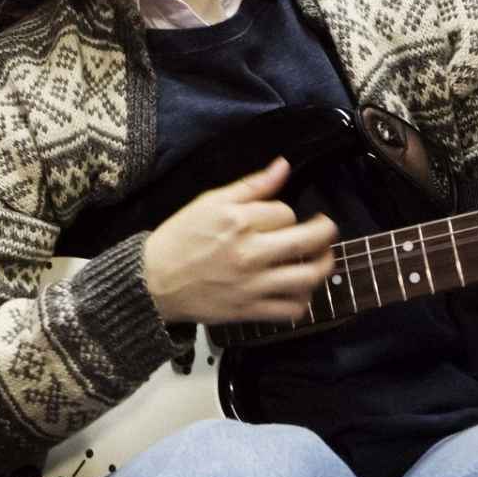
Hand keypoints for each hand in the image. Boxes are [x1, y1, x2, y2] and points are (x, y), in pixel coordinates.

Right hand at [141, 157, 337, 325]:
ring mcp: (252, 284)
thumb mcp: (209, 202)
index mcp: (238, 221)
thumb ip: (251, 185)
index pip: (286, 212)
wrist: (152, 281)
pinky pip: (292, 309)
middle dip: (325, 232)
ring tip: (321, 258)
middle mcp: (249, 253)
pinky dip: (304, 300)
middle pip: (309, 241)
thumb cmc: (180, 238)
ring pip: (308, 276)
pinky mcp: (250, 310)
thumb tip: (283, 166)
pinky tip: (299, 289)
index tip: (275, 218)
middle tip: (324, 229)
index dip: (285, 213)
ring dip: (323, 265)